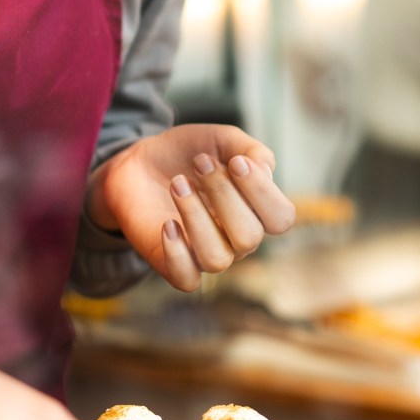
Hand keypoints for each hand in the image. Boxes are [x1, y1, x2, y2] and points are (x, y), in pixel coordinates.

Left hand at [89, 125, 296, 291]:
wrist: (138, 163)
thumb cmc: (186, 154)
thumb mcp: (220, 139)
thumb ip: (250, 149)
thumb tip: (266, 170)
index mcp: (255, 210)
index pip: (280, 218)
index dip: (263, 192)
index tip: (235, 162)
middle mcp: (235, 238)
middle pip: (248, 236)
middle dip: (223, 194)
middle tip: (199, 162)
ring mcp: (205, 254)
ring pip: (217, 259)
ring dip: (196, 217)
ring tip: (177, 183)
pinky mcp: (173, 264)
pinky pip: (186, 279)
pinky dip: (177, 253)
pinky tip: (167, 223)